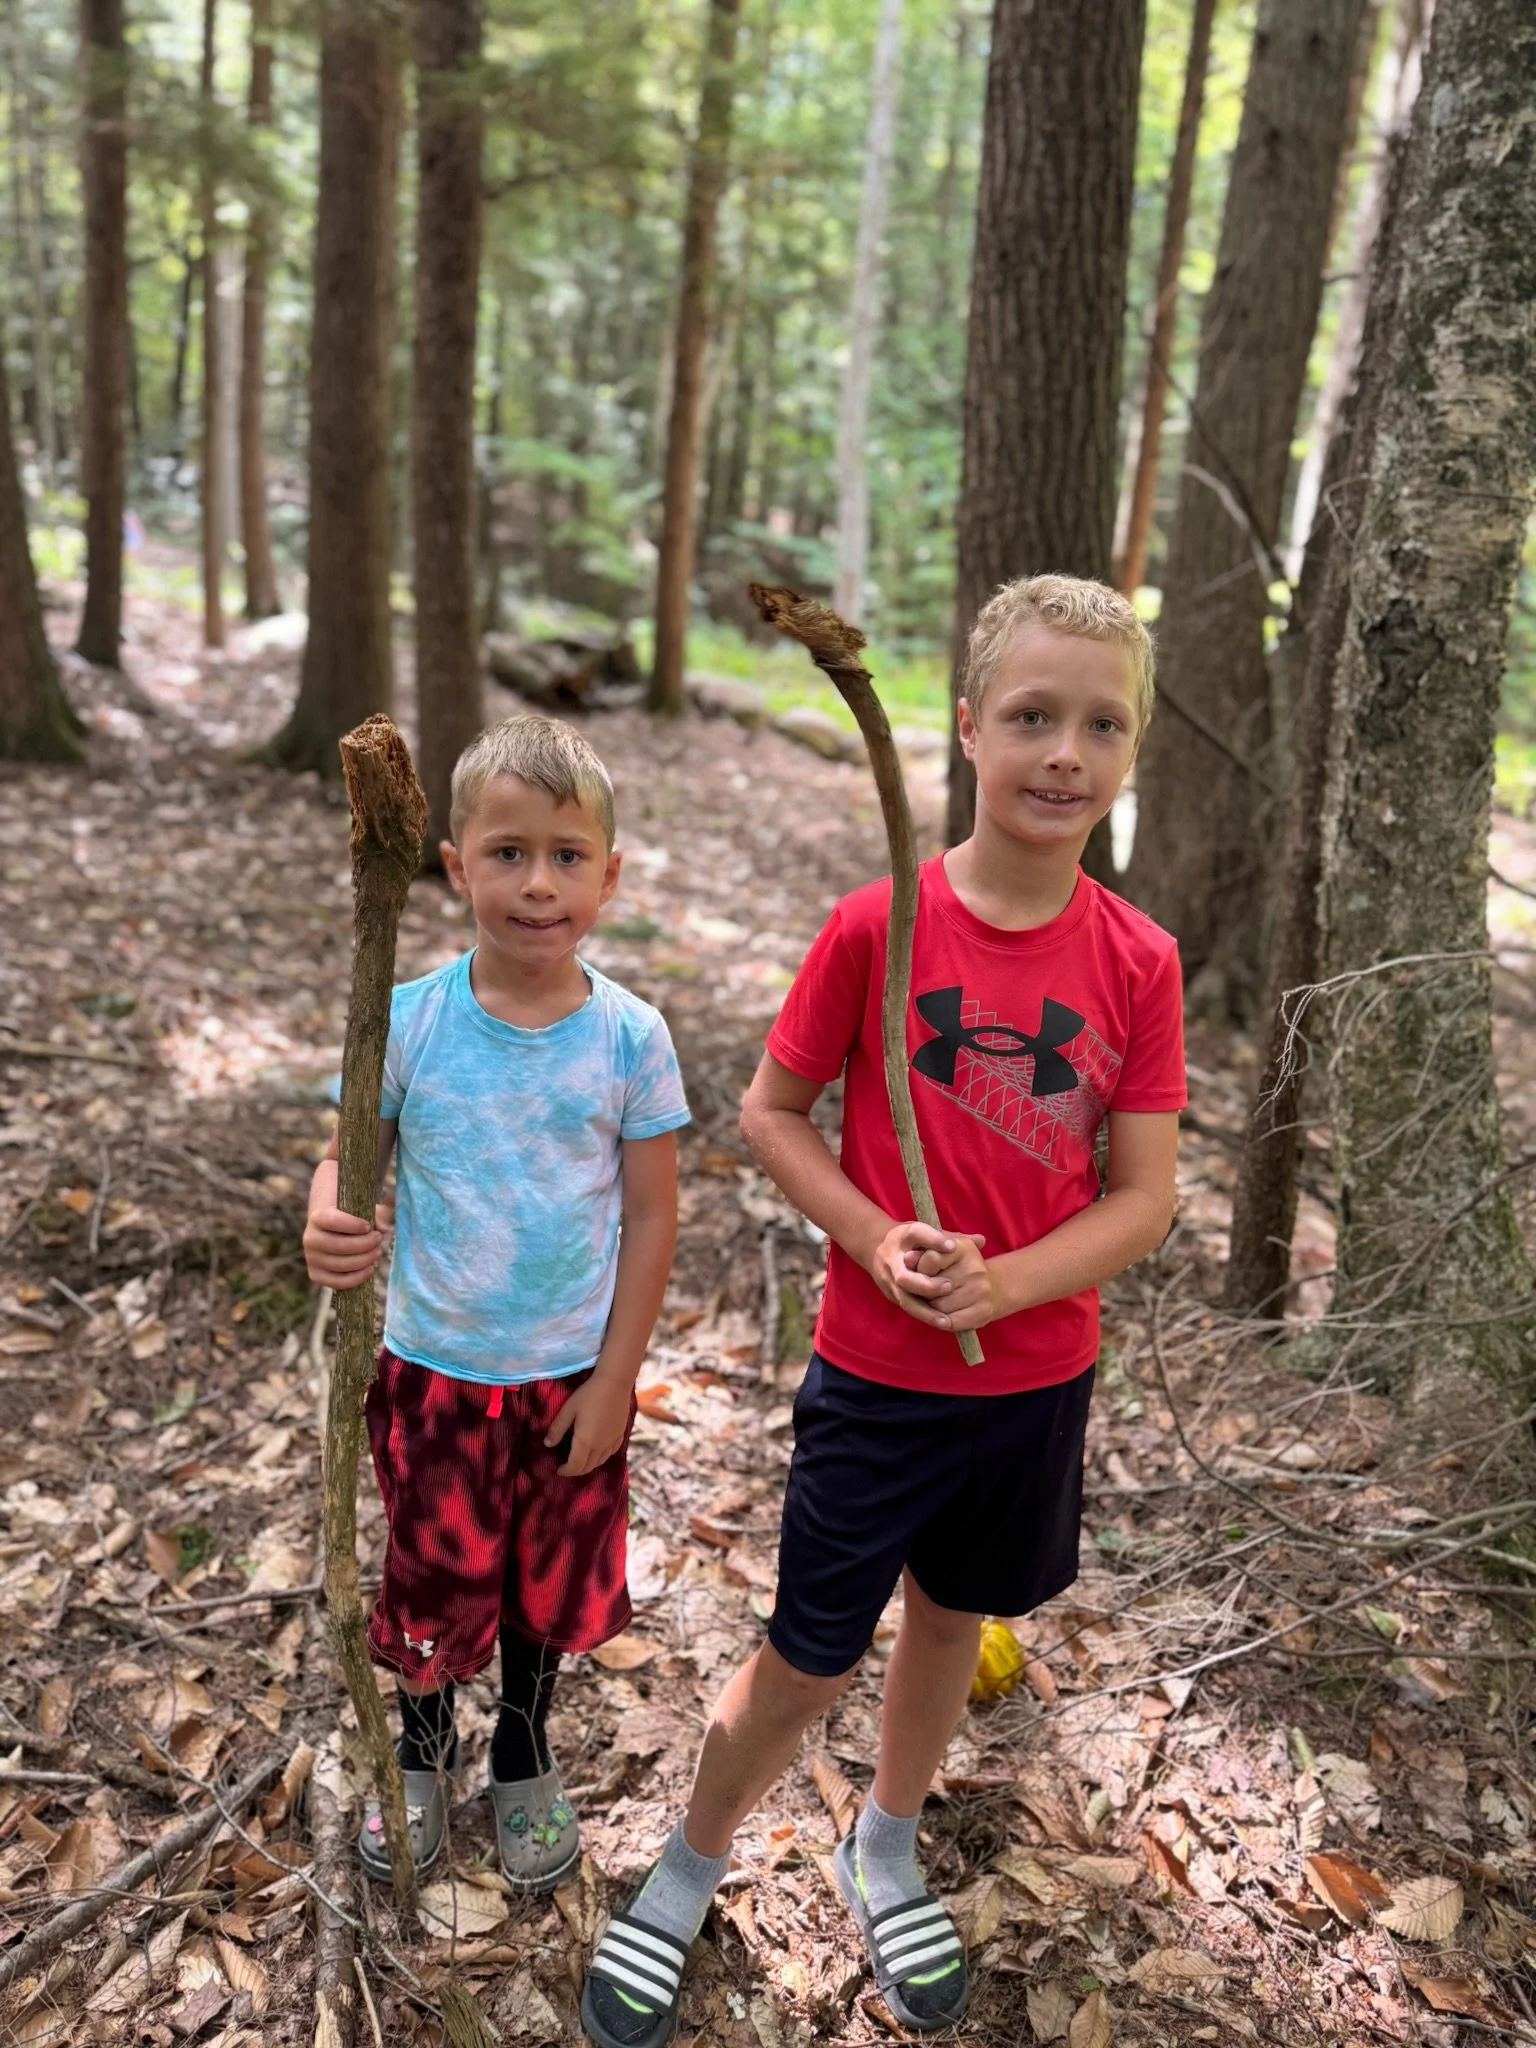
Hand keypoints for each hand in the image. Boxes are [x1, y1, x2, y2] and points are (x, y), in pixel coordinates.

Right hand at [302, 1201, 392, 1289]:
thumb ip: (379, 1213)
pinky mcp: (316, 1275)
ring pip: (341, 1264)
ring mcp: (311, 1259)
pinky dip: (356, 1278)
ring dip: (364, 1260)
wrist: (332, 1231)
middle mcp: (310, 1239)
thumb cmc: (352, 1218)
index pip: (333, 1221)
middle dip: (364, 1244)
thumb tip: (385, 1227)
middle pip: (339, 1245)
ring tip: (378, 1252)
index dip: (353, 1225)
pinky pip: (337, 1282)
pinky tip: (370, 1269)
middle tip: (379, 1239)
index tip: (369, 1227)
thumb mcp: (364, 1209)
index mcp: (318, 1217)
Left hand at [545, 1374, 631, 1477]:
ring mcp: (612, 1442)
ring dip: (588, 1465)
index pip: (575, 1466)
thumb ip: (558, 1428)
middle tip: (567, 1466)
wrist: (615, 1383)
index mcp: (585, 1442)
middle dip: (576, 1470)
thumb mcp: (569, 1409)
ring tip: (579, 1460)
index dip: (566, 1471)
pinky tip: (597, 1451)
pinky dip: (601, 1457)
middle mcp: (600, 1446)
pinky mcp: (620, 1435)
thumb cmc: (589, 1394)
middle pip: (588, 1467)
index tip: (558, 1469)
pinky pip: (610, 1453)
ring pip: (600, 1462)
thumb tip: (547, 1444)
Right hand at [869, 1222, 988, 1329]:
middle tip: (949, 1287)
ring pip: (905, 1298)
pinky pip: (908, 1307)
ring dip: (925, 1310)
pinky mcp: (891, 1294)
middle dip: (926, 1284)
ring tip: (945, 1320)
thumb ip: (953, 1237)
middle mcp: (892, 1259)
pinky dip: (925, 1316)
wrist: (876, 1247)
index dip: (933, 1241)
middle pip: (905, 1276)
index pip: (916, 1234)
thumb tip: (981, 1240)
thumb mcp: (928, 1232)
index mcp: (903, 1237)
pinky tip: (942, 1323)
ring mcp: (889, 1279)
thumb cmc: (911, 1240)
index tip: (953, 1246)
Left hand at [906, 1233, 1001, 1331]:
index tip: (922, 1271)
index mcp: (964, 1248)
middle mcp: (975, 1268)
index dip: (920, 1268)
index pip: (930, 1259)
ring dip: (931, 1308)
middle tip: (927, 1291)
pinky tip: (942, 1316)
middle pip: (931, 1286)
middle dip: (923, 1291)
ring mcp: (981, 1290)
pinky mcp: (983, 1312)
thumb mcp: (943, 1254)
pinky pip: (950, 1322)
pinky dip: (941, 1321)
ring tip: (936, 1302)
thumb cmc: (959, 1270)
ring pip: (938, 1306)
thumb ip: (923, 1253)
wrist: (995, 1288)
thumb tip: (907, 1258)